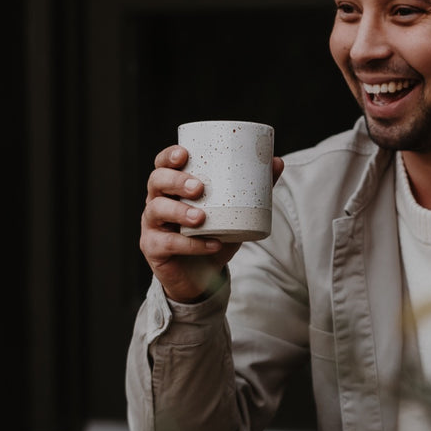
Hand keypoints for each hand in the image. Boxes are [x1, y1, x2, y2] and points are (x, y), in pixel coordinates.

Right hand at [140, 144, 283, 302]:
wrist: (201, 276)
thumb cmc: (214, 233)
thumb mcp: (234, 211)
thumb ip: (254, 188)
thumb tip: (278, 162)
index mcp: (173, 186)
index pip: (162, 164)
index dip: (169, 156)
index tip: (184, 154)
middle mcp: (157, 201)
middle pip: (156, 182)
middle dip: (175, 181)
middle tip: (198, 188)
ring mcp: (153, 225)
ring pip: (156, 210)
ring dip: (179, 212)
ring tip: (201, 217)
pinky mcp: (154, 248)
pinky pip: (169, 243)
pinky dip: (192, 244)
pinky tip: (212, 244)